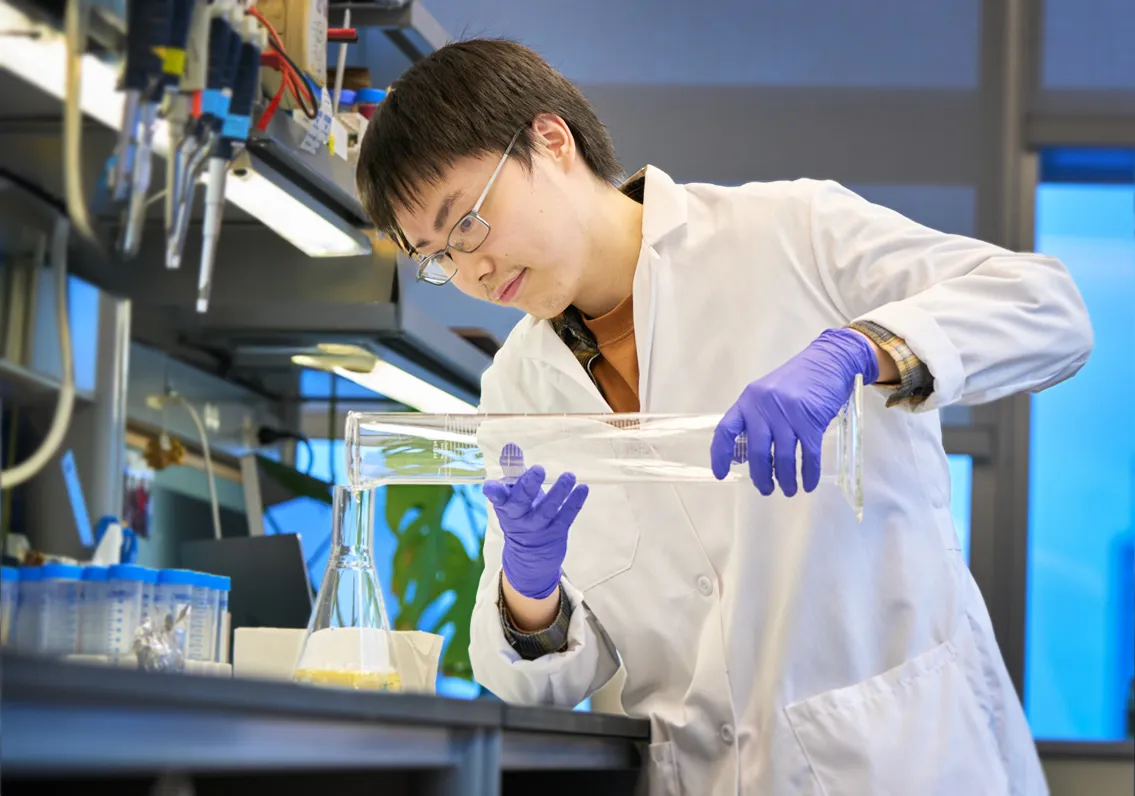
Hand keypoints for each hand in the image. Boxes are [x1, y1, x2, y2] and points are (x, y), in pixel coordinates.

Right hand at [483, 444, 589, 599]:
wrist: (529, 556)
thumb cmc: (521, 514)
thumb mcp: (513, 495)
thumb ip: (513, 470)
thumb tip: (510, 446)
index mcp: (505, 506)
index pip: (497, 498)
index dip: (494, 492)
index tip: (491, 486)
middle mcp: (519, 517)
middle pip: (521, 502)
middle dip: (529, 485)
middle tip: (538, 469)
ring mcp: (537, 527)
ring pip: (547, 510)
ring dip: (558, 492)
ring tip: (569, 476)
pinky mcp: (556, 532)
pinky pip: (566, 517)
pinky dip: (575, 503)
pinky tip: (583, 489)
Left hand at [710, 328, 879, 496]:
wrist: (829, 361)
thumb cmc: (798, 380)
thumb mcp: (767, 393)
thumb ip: (755, 418)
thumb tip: (743, 454)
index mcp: (748, 400)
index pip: (726, 430)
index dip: (720, 455)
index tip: (721, 474)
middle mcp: (763, 407)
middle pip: (756, 452)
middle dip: (760, 477)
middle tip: (766, 490)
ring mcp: (787, 414)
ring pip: (782, 457)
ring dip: (785, 479)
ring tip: (788, 490)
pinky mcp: (811, 421)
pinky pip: (807, 455)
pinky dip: (808, 473)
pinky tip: (808, 483)